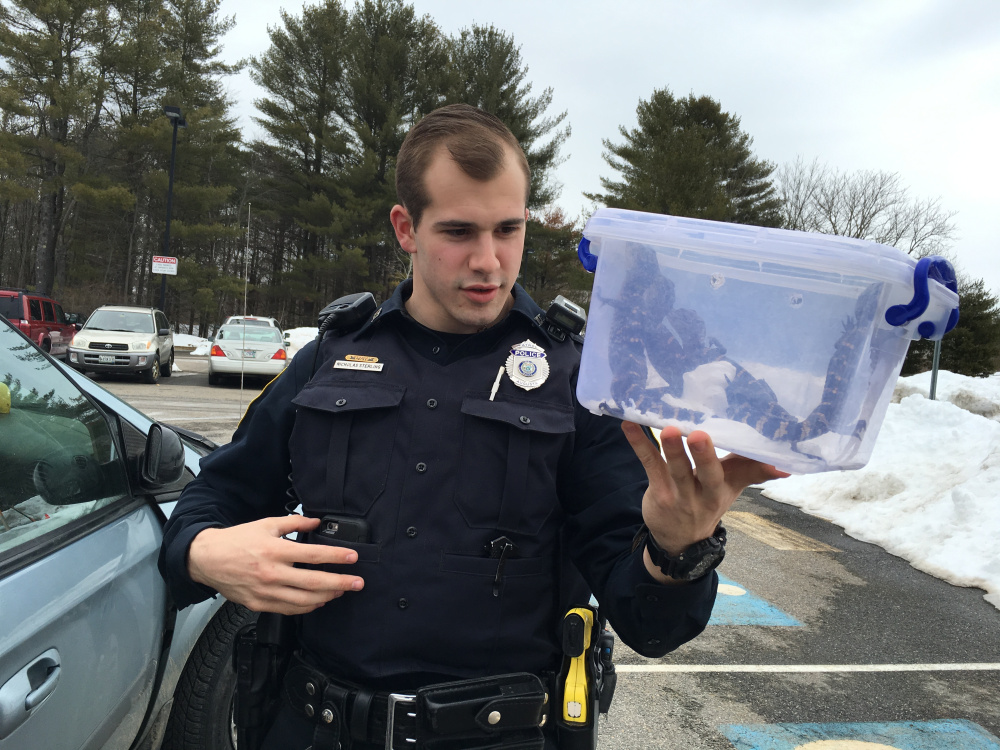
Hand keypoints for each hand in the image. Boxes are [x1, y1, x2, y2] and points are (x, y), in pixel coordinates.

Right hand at [187, 515, 364, 614]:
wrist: (207, 559)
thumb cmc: (236, 541)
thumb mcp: (266, 524)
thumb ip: (294, 523)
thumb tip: (316, 522)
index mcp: (274, 551)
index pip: (313, 555)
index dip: (336, 558)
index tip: (353, 558)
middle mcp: (272, 573)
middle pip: (313, 583)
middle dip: (340, 583)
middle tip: (358, 583)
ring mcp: (265, 592)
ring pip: (304, 601)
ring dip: (326, 597)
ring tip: (341, 591)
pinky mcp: (259, 604)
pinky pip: (289, 610)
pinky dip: (307, 607)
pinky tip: (318, 601)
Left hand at [621, 423, 788, 581]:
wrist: (680, 540)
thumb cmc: (708, 500)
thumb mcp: (732, 488)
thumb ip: (754, 471)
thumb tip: (786, 464)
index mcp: (722, 490)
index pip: (737, 474)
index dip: (750, 463)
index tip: (763, 452)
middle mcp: (702, 494)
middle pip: (705, 474)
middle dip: (704, 455)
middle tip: (700, 434)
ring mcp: (678, 494)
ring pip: (675, 469)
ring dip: (671, 449)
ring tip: (667, 429)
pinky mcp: (657, 491)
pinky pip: (649, 464)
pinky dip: (639, 444)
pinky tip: (628, 426)